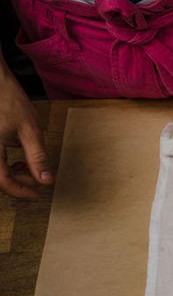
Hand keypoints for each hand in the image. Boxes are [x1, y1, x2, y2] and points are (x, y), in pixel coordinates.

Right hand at [0, 71, 52, 198]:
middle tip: (36, 176)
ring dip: (10, 174)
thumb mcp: (30, 129)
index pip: (2, 182)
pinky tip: (15, 158)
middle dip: (17, 181)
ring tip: (26, 165)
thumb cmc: (9, 100)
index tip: (37, 195)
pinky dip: (3, 164)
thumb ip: (37, 157)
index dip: (21, 191)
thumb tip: (45, 180)